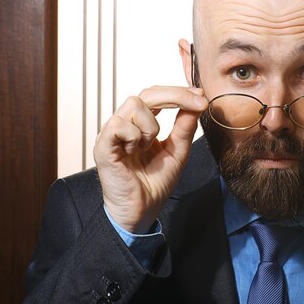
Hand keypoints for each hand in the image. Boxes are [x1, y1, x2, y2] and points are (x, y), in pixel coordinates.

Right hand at [93, 86, 207, 232]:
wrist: (142, 211)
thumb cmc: (155, 184)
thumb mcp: (177, 151)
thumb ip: (184, 127)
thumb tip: (197, 101)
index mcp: (141, 124)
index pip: (157, 96)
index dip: (179, 93)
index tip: (201, 96)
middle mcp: (126, 125)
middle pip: (147, 93)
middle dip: (175, 95)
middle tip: (197, 103)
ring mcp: (112, 133)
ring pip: (135, 105)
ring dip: (151, 125)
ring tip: (149, 147)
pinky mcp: (103, 145)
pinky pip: (119, 124)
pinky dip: (134, 136)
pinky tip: (134, 151)